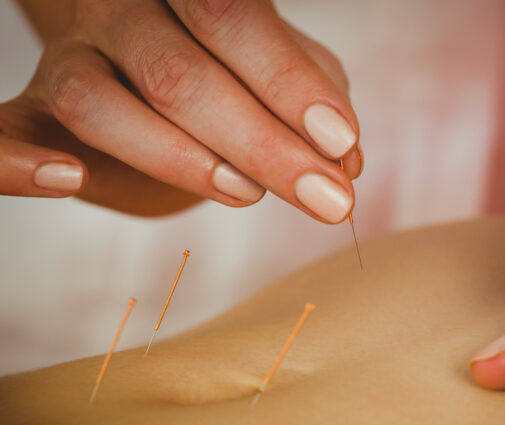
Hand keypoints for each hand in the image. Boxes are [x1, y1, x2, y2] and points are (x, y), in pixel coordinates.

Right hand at [3, 0, 360, 218]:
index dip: (289, 83)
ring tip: (246, 195)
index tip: (339, 144)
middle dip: (261, 143)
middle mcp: (122, 12)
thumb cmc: (234, 79)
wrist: (156, 85)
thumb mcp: (285, 83)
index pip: (234, 18)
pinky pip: (3, 131)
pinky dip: (17, 162)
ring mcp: (73, 59)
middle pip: (177, 70)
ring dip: (177, 156)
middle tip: (325, 199)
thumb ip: (318, 103)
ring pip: (98, 103)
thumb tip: (345, 158)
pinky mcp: (36, 112)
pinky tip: (68, 180)